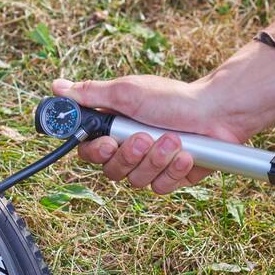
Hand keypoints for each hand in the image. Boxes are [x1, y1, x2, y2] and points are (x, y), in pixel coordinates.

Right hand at [51, 75, 247, 193]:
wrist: (216, 112)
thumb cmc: (172, 97)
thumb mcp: (127, 92)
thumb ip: (90, 94)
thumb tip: (57, 87)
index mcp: (114, 129)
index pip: (89, 152)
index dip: (96, 152)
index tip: (107, 144)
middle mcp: (129, 149)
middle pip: (111, 171)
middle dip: (131, 155)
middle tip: (146, 137)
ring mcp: (150, 166)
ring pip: (137, 181)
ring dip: (156, 159)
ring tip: (174, 139)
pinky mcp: (170, 178)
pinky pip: (160, 187)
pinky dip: (173, 171)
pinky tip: (186, 154)